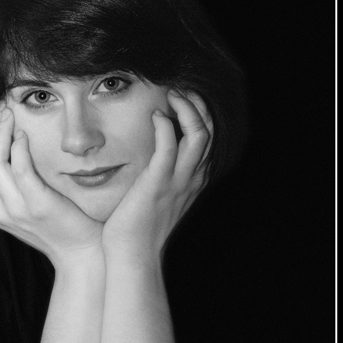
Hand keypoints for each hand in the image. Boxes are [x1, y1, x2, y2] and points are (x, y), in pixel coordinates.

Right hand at [0, 102, 104, 268]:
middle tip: (3, 109)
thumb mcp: (35, 207)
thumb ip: (23, 186)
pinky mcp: (36, 205)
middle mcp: (0, 210)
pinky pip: (19, 169)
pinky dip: (19, 147)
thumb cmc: (65, 228)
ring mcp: (16, 209)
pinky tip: (25, 134)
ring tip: (11, 115)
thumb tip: (19, 151)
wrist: (84, 254)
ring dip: (1, 133)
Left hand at [101, 90, 212, 262]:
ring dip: (188, 109)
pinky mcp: (158, 183)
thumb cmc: (137, 228)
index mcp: (193, 180)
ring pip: (199, 135)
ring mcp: (177, 181)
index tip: (183, 97)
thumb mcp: (157, 197)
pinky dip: (166, 126)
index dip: (200, 113)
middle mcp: (191, 178)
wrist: (133, 255)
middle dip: (199, 104)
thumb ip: (161, 175)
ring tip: (173, 94)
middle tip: (181, 87)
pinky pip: (169, 147)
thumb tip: (150, 156)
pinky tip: (155, 115)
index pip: (208, 138)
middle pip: (210, 131)